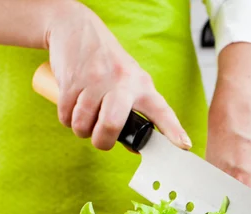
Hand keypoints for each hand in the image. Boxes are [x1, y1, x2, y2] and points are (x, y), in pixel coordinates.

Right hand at [45, 2, 191, 150]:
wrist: (77, 29)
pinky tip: (73, 107)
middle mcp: (122, 82)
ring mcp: (96, 80)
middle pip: (111, 125)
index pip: (161, 111)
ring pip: (84, 125)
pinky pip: (66, 116)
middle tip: (101, 139)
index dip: (173, 131)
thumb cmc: (108, 62)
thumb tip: (134, 147)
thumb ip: (135, 110)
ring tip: (85, 117)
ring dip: (81, 129)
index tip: (184, 146)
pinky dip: (67, 119)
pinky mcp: (72, 81)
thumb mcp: (130, 79)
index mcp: (142, 85)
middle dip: (102, 141)